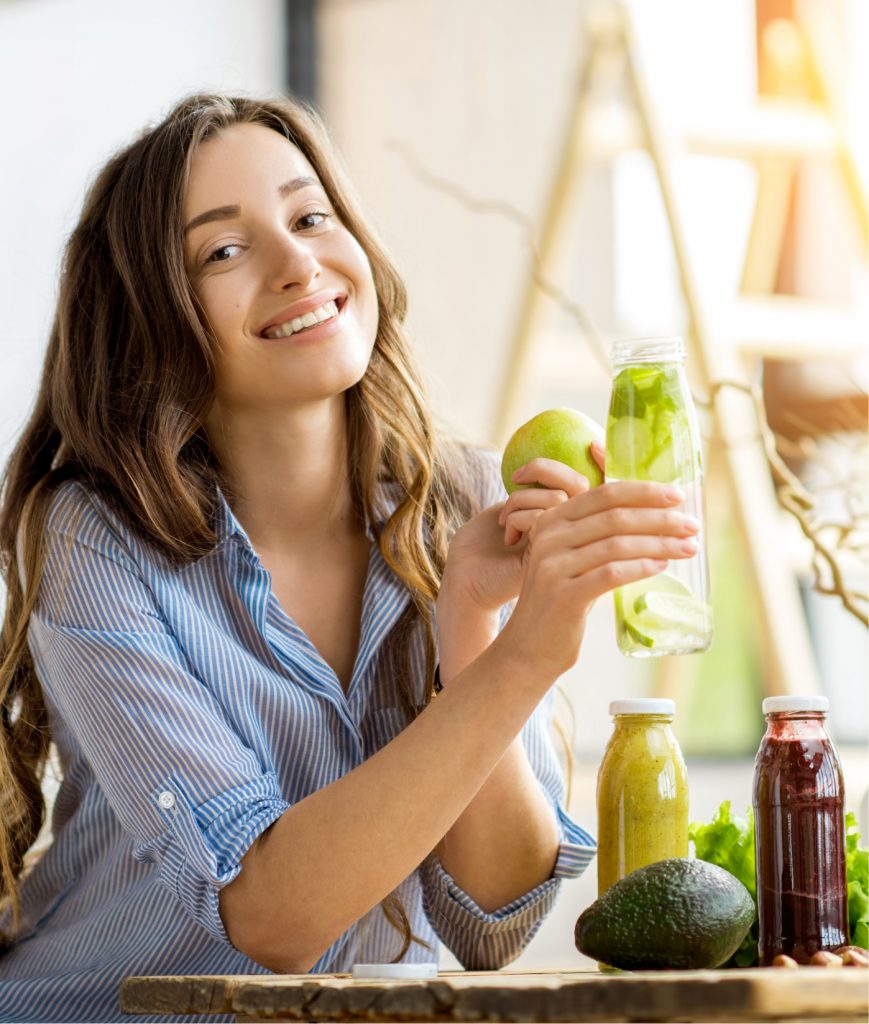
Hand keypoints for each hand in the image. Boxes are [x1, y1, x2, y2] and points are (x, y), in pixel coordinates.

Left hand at [439, 455, 591, 616]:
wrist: (467, 582)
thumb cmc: (483, 544)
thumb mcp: (511, 510)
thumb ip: (537, 493)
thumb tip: (559, 465)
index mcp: (568, 521)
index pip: (600, 486)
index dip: (605, 463)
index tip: (595, 446)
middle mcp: (573, 535)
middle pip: (582, 485)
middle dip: (545, 470)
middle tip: (518, 475)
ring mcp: (565, 549)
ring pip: (559, 498)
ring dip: (522, 498)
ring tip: (504, 520)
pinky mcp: (550, 559)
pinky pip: (544, 518)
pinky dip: (519, 516)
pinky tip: (508, 536)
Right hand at [500, 466, 700, 678]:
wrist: (529, 646)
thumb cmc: (561, 600)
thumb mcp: (571, 559)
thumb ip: (597, 535)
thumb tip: (655, 516)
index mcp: (552, 520)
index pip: (603, 494)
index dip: (643, 491)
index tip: (678, 496)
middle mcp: (549, 537)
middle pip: (614, 516)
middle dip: (660, 518)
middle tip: (692, 525)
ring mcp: (553, 565)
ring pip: (617, 544)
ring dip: (660, 543)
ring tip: (688, 548)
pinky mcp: (564, 594)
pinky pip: (612, 573)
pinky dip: (642, 567)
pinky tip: (662, 566)